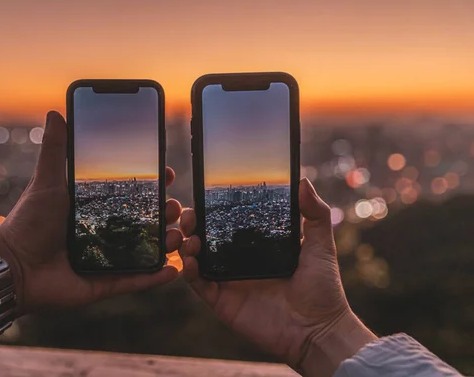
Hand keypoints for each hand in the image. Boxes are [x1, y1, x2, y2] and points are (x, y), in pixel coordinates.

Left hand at [0, 111, 182, 314]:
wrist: (12, 267)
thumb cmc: (27, 223)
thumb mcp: (46, 181)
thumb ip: (55, 149)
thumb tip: (55, 112)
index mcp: (92, 209)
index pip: (130, 195)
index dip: (151, 186)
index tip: (168, 174)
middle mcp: (102, 233)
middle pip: (143, 222)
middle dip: (165, 214)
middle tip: (175, 207)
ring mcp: (105, 260)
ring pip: (145, 251)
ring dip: (167, 244)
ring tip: (178, 236)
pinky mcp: (104, 283)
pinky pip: (135, 282)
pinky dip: (156, 278)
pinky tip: (175, 269)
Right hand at [180, 179, 375, 375]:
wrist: (319, 328)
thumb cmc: (323, 288)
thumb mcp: (320, 244)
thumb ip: (314, 213)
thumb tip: (303, 181)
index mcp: (257, 246)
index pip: (228, 222)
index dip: (212, 210)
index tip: (204, 196)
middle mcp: (239, 261)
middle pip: (205, 238)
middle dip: (192, 224)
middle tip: (189, 216)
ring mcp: (228, 282)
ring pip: (196, 259)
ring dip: (186, 245)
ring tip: (189, 238)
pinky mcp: (222, 302)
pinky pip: (198, 285)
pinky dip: (189, 272)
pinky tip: (190, 261)